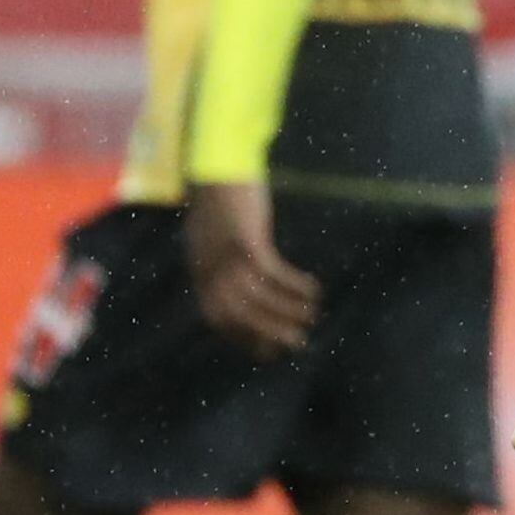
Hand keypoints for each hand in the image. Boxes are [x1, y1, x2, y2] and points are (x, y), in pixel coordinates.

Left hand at [184, 182, 320, 360]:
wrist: (218, 165)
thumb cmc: (219, 197)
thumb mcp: (213, 235)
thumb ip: (220, 259)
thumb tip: (237, 282)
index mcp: (201, 272)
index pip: (219, 318)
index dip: (244, 337)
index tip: (268, 350)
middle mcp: (211, 270)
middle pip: (239, 315)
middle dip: (269, 333)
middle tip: (296, 344)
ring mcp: (227, 257)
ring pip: (257, 299)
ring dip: (287, 312)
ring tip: (311, 318)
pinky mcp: (247, 241)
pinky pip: (273, 273)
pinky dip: (294, 284)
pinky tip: (313, 288)